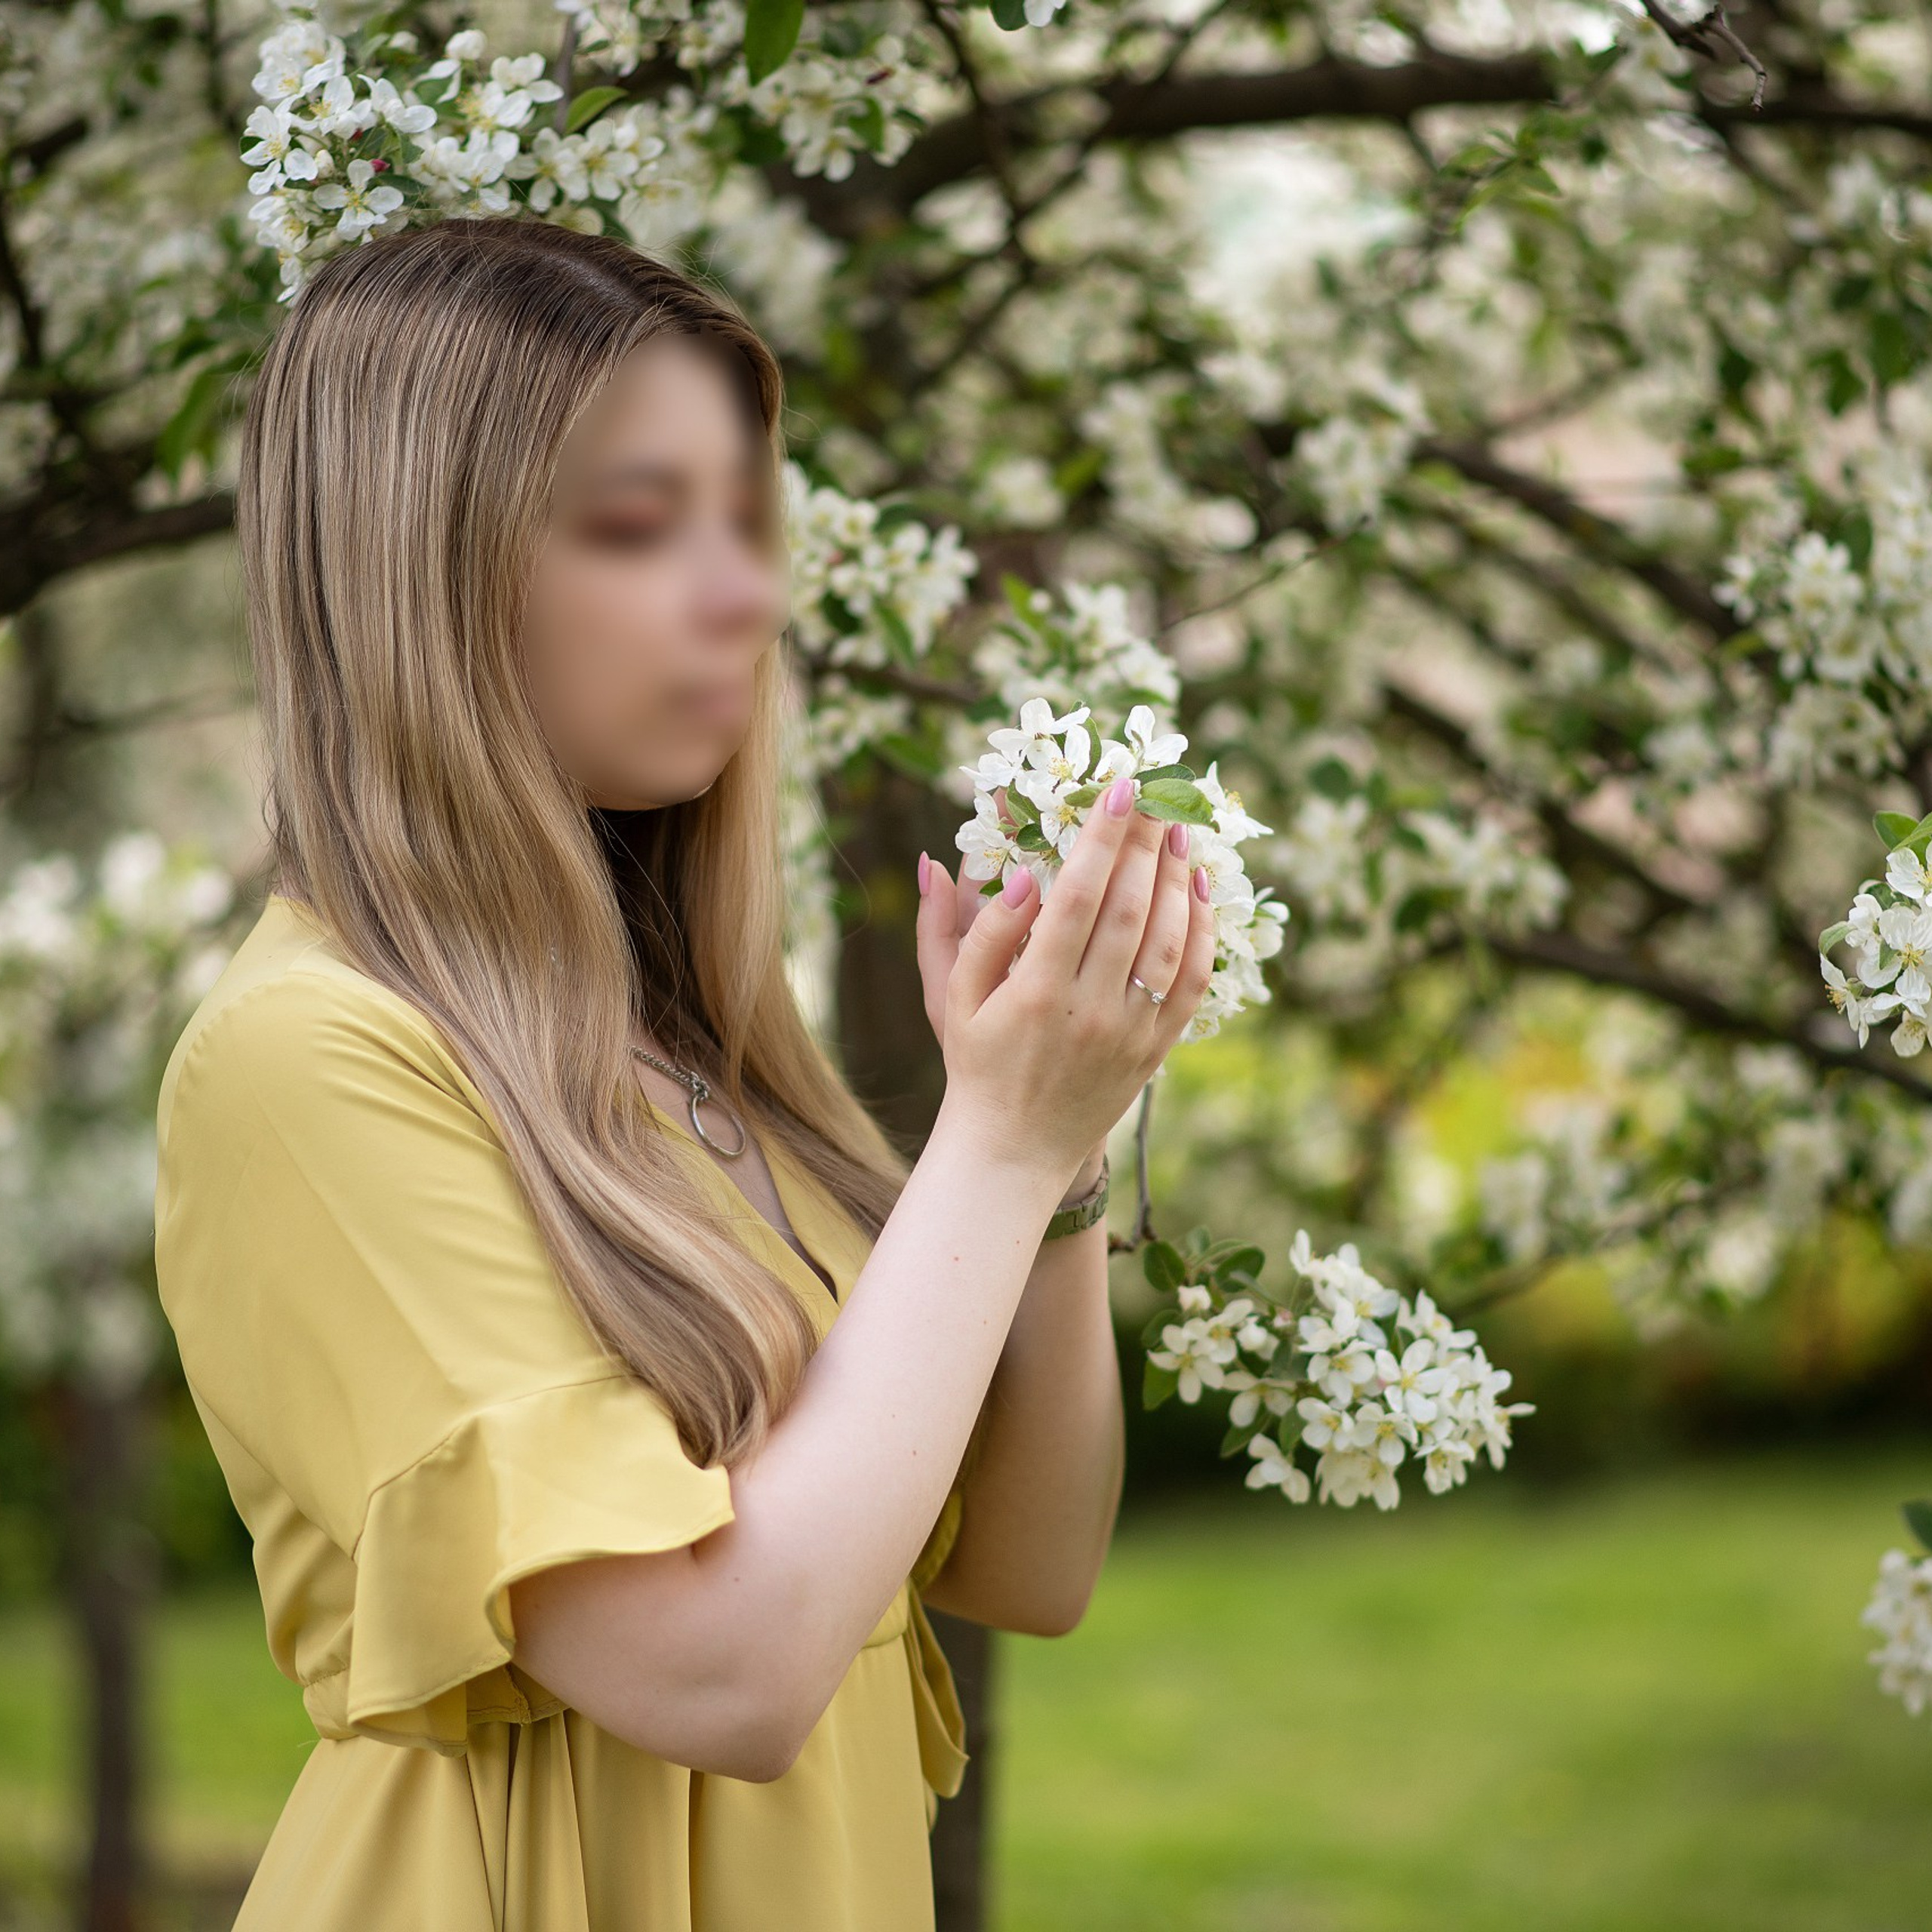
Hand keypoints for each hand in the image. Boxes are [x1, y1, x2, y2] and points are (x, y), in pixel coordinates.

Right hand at [917, 773, 1214, 1185]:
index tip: (1119, 789)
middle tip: (1155, 791)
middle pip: (1130, 908)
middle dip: (1145, 842)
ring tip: (1176, 828)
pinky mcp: (1156, 1048)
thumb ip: (973, 930)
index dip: (1102, 839)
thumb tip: (1015, 873)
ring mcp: (1130, 1032)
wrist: (1015, 1148)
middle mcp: (1088, 1011)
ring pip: (1168, 940)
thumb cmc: (977, 1062)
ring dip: (1177, 877)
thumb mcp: (954, 996)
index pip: (1077, 898)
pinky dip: (1201, 930)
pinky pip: (1191, 981)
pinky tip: (1197, 888)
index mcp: (1034, 993)